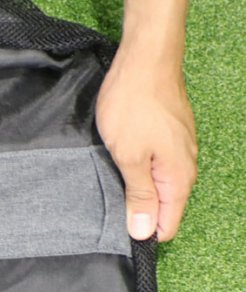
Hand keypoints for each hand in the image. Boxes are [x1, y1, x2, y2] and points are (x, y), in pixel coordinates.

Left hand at [95, 39, 196, 241]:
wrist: (145, 58)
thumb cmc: (133, 105)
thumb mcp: (129, 156)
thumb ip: (139, 195)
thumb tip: (144, 232)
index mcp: (179, 177)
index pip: (167, 224)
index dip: (143, 232)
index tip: (116, 232)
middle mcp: (185, 166)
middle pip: (164, 206)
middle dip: (138, 213)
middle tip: (106, 209)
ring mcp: (179, 148)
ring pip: (159, 185)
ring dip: (136, 190)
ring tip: (110, 186)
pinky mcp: (169, 134)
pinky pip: (155, 165)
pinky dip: (139, 171)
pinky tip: (119, 165)